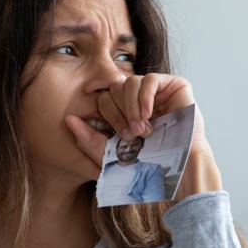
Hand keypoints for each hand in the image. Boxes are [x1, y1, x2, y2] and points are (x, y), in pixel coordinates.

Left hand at [65, 74, 221, 199]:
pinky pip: (150, 79)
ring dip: (133, 108)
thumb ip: (87, 139)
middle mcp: (140, 98)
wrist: (179, 168)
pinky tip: (149, 115)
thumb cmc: (149, 163)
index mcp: (124, 109)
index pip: (104, 99)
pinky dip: (145, 98)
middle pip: (115, 88)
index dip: (109, 116)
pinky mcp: (175, 85)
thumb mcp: (111, 154)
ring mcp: (158, 91)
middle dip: (120, 114)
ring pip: (130, 82)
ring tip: (143, 129)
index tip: (122, 137)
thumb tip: (68, 120)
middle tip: (134, 135)